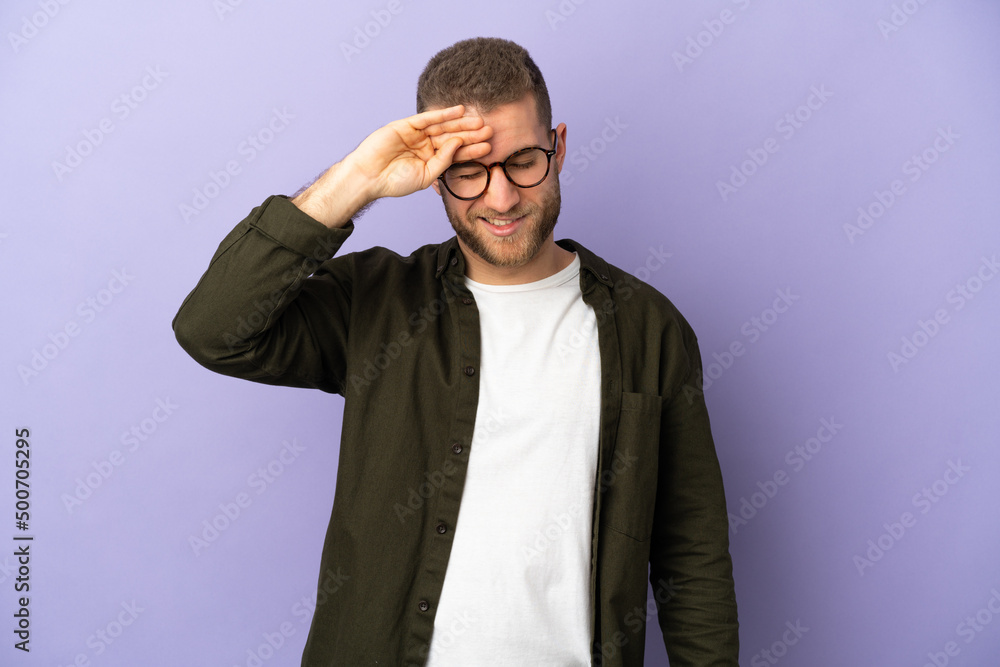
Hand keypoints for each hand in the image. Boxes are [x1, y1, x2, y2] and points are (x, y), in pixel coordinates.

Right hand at [350, 104, 492, 198]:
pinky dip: (443, 114)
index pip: (455, 153)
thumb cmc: (395, 182)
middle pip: (452, 137)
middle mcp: (425, 146)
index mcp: (430, 161)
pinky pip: (428, 118)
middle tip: (490, 130)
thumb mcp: (426, 175)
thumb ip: (443, 160)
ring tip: (479, 121)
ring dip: (461, 123)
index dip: (472, 150)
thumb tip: (458, 143)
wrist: (369, 177)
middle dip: (471, 134)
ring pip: (443, 126)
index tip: (489, 147)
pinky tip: (459, 111)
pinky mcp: (406, 125)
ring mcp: (416, 135)